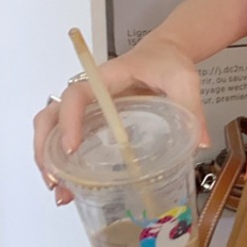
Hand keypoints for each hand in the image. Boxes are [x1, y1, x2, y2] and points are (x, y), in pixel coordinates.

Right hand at [32, 35, 211, 207]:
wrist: (165, 54)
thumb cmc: (168, 62)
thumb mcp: (184, 80)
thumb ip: (191, 107)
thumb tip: (200, 142)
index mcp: (106, 79)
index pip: (76, 95)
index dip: (68, 120)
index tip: (70, 148)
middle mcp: (90, 95)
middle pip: (50, 117)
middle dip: (45, 149)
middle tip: (55, 180)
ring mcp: (89, 110)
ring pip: (53, 131)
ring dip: (50, 161)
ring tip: (61, 192)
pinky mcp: (95, 122)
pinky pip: (71, 140)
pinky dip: (66, 164)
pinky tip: (73, 188)